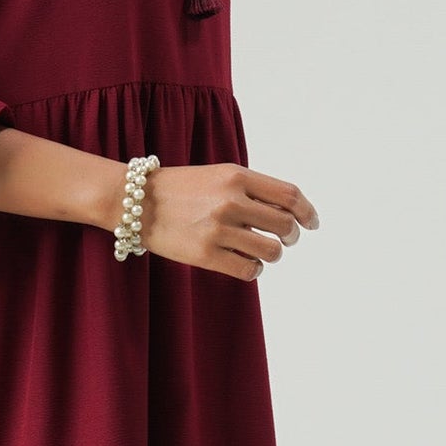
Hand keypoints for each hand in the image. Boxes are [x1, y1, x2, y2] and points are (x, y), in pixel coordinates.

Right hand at [136, 162, 320, 279]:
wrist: (134, 201)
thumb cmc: (180, 188)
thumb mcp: (217, 175)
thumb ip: (250, 188)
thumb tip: (288, 212)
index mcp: (236, 176)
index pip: (289, 195)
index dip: (307, 211)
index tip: (311, 223)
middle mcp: (231, 201)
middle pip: (285, 225)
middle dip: (291, 236)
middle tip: (286, 240)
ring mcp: (218, 228)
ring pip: (271, 250)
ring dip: (273, 254)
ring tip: (261, 252)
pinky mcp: (205, 254)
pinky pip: (249, 269)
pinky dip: (254, 269)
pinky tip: (245, 263)